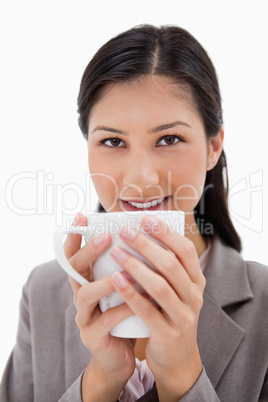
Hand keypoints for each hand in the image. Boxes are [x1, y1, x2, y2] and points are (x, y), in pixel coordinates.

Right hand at [64, 213, 135, 400]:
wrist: (121, 353)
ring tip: (123, 271)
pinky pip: (105, 321)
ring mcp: (83, 316)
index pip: (74, 253)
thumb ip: (125, 265)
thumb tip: (143, 235)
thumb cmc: (125, 312)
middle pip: (74, 268)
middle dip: (89, 251)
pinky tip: (137, 302)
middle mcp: (80, 295)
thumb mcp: (122, 286)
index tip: (82, 216)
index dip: (75, 235)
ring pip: (86, 295)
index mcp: (87, 280)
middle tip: (106, 236)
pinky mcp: (92, 336)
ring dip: (105, 282)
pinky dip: (122, 309)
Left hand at [110, 215, 205, 400]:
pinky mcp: (168, 334)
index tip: (144, 219)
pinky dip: (130, 293)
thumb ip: (164, 267)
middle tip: (124, 231)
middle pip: (171, 264)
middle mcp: (194, 297)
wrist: (176, 358)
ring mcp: (183, 316)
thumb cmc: (168, 314)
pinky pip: (147, 310)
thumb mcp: (175, 290)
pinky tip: (115, 279)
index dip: (165, 232)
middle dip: (146, 244)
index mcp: (197, 281)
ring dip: (135, 266)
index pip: (185, 250)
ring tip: (115, 252)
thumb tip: (140, 234)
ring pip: (159, 286)